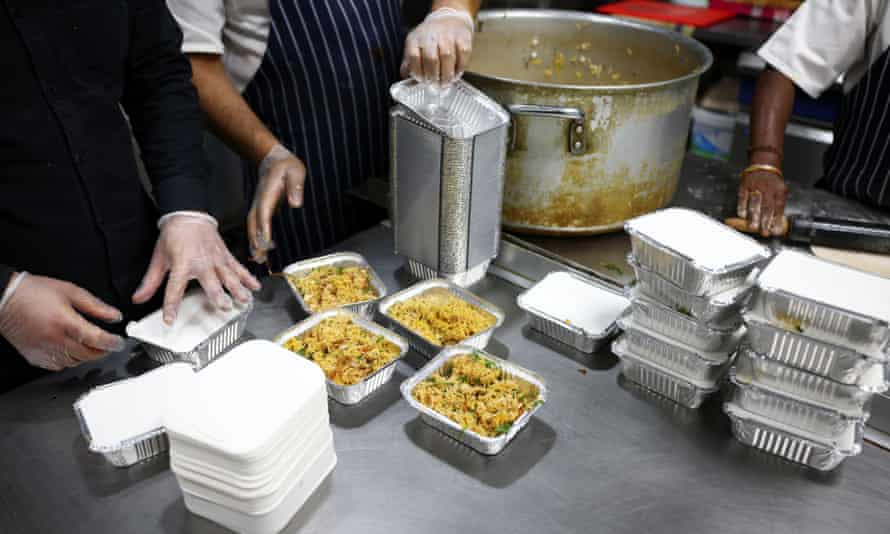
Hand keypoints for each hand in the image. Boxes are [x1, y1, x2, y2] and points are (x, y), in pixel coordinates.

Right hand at [0, 274, 125, 370]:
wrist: (5, 298)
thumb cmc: (34, 292)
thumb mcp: (70, 291)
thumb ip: (95, 306)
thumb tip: (114, 316)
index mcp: (64, 321)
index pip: (96, 339)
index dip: (112, 343)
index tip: (119, 342)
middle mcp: (54, 339)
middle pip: (88, 354)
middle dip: (102, 351)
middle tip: (108, 344)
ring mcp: (43, 350)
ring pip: (75, 362)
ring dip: (86, 356)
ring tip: (90, 345)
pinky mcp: (34, 357)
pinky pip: (58, 366)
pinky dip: (69, 360)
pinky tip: (70, 349)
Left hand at [132, 213, 260, 323]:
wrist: (189, 215)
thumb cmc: (174, 236)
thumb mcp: (159, 258)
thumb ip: (151, 281)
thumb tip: (138, 297)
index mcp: (183, 264)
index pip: (175, 289)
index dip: (171, 306)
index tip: (170, 319)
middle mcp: (202, 263)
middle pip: (211, 282)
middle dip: (218, 295)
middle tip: (224, 306)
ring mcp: (216, 259)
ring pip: (229, 276)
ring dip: (238, 288)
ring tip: (244, 300)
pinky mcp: (225, 256)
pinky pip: (238, 267)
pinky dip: (248, 277)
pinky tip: (255, 286)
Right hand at [248, 144, 305, 263]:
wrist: (273, 160)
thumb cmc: (287, 166)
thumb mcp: (295, 171)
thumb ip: (295, 186)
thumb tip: (295, 203)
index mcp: (267, 193)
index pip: (264, 212)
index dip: (264, 228)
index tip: (265, 242)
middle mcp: (260, 201)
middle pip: (254, 223)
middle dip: (255, 241)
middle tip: (259, 258)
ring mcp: (259, 206)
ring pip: (253, 226)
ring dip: (254, 243)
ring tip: (259, 260)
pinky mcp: (261, 209)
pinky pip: (257, 226)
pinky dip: (256, 238)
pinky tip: (261, 250)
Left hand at [401, 7, 473, 84]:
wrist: (448, 19)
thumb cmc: (429, 38)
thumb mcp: (414, 46)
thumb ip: (409, 63)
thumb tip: (407, 79)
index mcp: (416, 39)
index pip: (414, 57)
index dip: (418, 72)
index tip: (422, 81)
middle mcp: (431, 35)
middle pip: (431, 58)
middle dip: (433, 76)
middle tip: (435, 86)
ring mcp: (448, 35)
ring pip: (447, 57)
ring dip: (447, 75)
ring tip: (445, 83)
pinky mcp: (462, 37)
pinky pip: (462, 55)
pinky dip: (459, 68)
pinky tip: (456, 75)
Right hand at [737, 170, 788, 236]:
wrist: (764, 164)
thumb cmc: (773, 181)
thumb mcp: (781, 190)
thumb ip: (779, 204)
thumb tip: (776, 223)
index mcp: (779, 190)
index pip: (779, 207)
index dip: (776, 219)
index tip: (775, 230)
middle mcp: (768, 187)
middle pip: (767, 207)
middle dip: (765, 221)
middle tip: (764, 232)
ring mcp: (756, 186)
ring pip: (754, 204)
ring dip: (753, 216)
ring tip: (753, 227)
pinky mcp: (745, 185)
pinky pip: (743, 198)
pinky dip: (742, 207)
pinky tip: (742, 216)